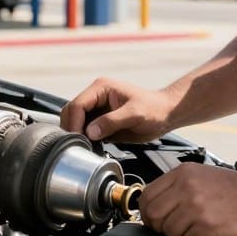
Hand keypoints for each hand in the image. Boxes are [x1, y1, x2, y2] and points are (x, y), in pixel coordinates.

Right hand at [60, 77, 177, 142]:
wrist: (165, 114)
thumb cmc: (154, 109)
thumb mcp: (135, 114)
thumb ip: (112, 121)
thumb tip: (90, 132)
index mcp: (101, 88)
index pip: (77, 104)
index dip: (75, 123)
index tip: (80, 139)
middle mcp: (95, 96)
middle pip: (71, 112)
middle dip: (72, 128)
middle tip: (80, 146)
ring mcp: (97, 109)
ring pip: (75, 121)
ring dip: (77, 134)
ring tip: (86, 147)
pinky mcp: (100, 121)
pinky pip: (85, 130)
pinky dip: (84, 139)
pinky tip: (92, 147)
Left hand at [139, 164, 236, 235]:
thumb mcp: (202, 174)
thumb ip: (178, 186)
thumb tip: (157, 204)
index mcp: (182, 173)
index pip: (147, 194)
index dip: (146, 211)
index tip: (153, 219)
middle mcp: (186, 187)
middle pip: (152, 214)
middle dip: (158, 227)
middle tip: (170, 229)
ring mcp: (196, 206)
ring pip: (168, 230)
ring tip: (193, 231)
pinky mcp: (208, 224)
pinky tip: (206, 235)